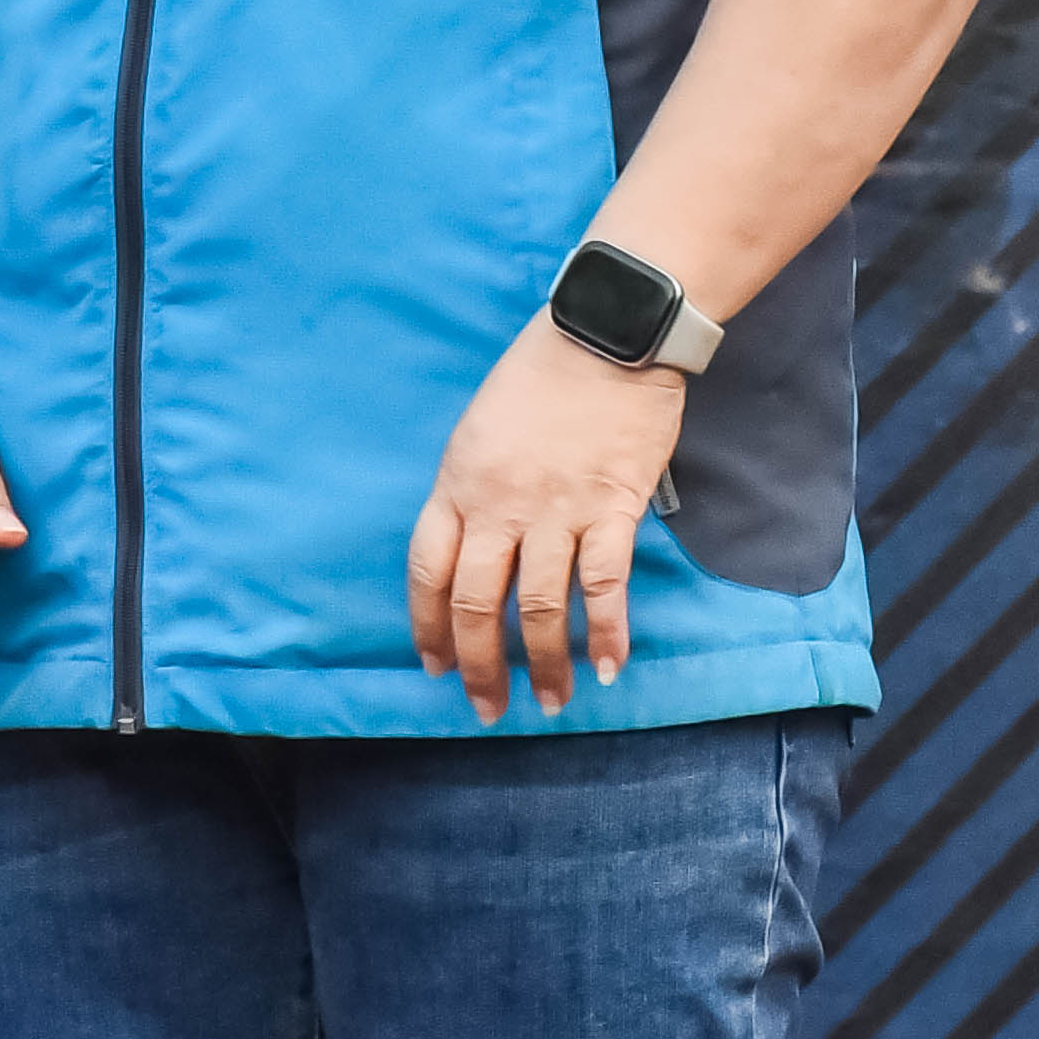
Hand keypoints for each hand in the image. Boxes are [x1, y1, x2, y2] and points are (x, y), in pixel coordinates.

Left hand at [408, 321, 685, 720]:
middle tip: (490, 707)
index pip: (428, 572)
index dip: (428, 627)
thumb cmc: (542, 372)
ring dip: (545, 664)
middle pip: (477, 603)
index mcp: (457, 482)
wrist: (608, 332)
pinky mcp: (611, 508)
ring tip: (554, 701)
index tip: (437, 667)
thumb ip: (473, 485)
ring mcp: (555, 509)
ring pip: (540, 607)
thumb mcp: (481, 426)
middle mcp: (499, 505)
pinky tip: (610, 666)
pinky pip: (604, 585)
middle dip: (481, 665)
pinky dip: (607, 633)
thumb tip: (479, 542)